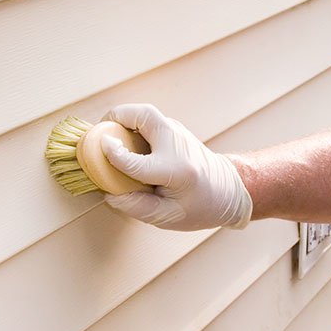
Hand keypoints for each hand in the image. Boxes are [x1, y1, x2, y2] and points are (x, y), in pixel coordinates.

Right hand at [98, 103, 252, 230]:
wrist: (229, 190)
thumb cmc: (200, 207)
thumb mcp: (170, 217)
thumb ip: (138, 207)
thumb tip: (109, 194)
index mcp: (177, 171)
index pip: (138, 162)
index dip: (115, 156)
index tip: (100, 149)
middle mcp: (177, 145)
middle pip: (145, 116)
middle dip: (118, 116)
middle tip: (101, 130)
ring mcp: (177, 133)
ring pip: (146, 113)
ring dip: (123, 118)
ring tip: (108, 134)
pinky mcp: (174, 130)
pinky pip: (148, 120)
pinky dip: (131, 123)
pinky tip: (123, 139)